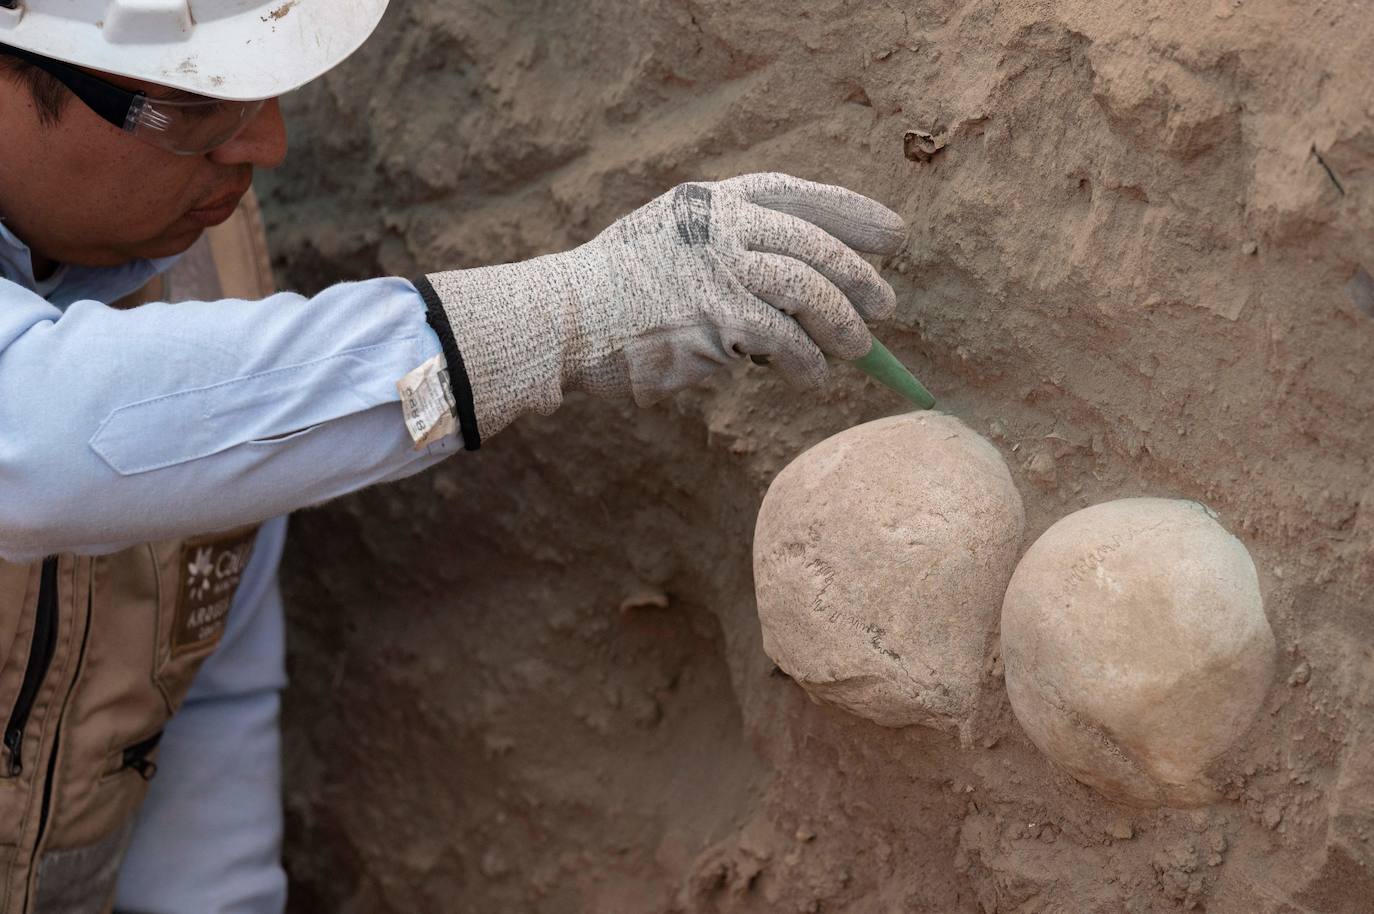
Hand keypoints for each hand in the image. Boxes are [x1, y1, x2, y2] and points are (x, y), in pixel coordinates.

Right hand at [419, 173, 905, 445]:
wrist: (562, 322)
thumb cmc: (614, 295)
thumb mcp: (669, 245)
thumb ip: (726, 251)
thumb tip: (798, 293)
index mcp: (709, 202)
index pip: (795, 194)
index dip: (850, 211)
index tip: (893, 233)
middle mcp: (719, 226)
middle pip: (812, 244)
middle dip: (858, 276)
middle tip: (888, 304)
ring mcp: (718, 270)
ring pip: (807, 291)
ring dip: (841, 324)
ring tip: (858, 349)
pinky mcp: (716, 319)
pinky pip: (782, 341)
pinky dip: (805, 361)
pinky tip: (812, 375)